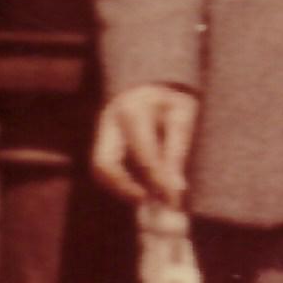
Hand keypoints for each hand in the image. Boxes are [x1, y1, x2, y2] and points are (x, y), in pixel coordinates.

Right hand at [92, 83, 199, 208]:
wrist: (153, 81)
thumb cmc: (172, 96)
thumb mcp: (183, 115)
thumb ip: (178, 149)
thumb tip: (176, 188)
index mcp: (133, 111)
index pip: (143, 156)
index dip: (158, 182)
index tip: (173, 200)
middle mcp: (109, 120)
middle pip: (104, 164)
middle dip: (124, 188)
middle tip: (148, 201)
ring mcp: (102, 129)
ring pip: (99, 168)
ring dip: (120, 188)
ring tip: (147, 195)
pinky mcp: (102, 137)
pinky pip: (104, 166)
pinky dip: (120, 181)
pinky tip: (141, 186)